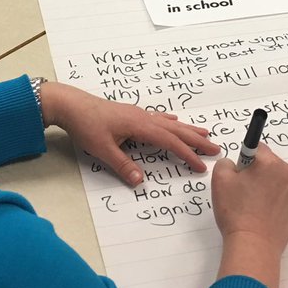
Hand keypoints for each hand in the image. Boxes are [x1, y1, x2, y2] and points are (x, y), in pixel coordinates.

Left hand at [40, 82, 220, 186]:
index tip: (200, 166)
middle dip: (196, 140)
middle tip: (215, 148)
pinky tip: (175, 121)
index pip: (170, 142)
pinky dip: (171, 122)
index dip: (187, 154)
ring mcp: (138, 114)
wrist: (72, 105)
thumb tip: (141, 181)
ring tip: (204, 133)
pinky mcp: (131, 113)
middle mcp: (143, 117)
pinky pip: (159, 118)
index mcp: (140, 126)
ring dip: (188, 129)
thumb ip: (123, 165)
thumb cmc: (86, 125)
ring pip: (169, 123)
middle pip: (176, 130)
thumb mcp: (103, 149)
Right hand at [211, 144, 287, 287]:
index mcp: (270, 162)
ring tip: (252, 205)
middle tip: (242, 191)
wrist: (254, 245)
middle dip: (255, 172)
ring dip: (265, 185)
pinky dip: (273, 199)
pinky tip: (262, 213)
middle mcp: (287, 173)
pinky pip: (282, 194)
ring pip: (275, 179)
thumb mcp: (220, 180)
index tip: (239, 174)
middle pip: (268, 163)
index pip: (257, 147)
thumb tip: (235, 165)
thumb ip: (225, 162)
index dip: (244, 159)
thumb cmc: (236, 211)